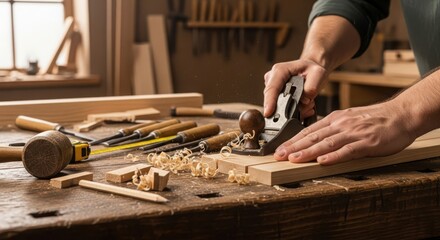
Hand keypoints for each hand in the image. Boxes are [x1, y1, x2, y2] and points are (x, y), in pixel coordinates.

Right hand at [263, 59, 327, 119]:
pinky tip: (304, 106)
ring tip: (308, 103)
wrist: (310, 71)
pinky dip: (293, 111)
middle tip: (307, 105)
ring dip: (293, 109)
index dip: (269, 101)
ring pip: (277, 105)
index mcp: (280, 70)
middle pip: (272, 99)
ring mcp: (271, 87)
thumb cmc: (312, 70)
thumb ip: (311, 87)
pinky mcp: (274, 95)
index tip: (268, 112)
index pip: (272, 88)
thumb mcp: (318, 74)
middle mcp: (272, 78)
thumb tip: (304, 100)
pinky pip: (280, 108)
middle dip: (288, 108)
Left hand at [274, 102, 415, 164]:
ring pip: (326, 143)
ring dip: (308, 152)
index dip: (292, 140)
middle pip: (313, 136)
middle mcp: (341, 124)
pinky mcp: (367, 143)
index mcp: (335, 119)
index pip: (309, 130)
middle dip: (293, 147)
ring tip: (294, 159)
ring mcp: (353, 133)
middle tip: (278, 155)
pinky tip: (323, 161)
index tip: (279, 149)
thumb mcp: (348, 119)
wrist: (401, 114)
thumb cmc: (375, 119)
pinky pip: (348, 150)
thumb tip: (314, 139)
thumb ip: (332, 128)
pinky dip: (334, 156)